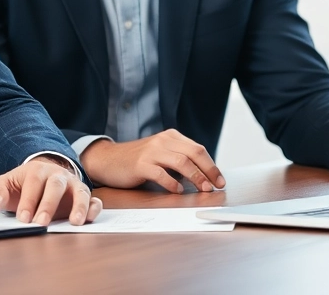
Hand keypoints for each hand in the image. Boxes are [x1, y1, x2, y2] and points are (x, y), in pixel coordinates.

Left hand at [0, 156, 101, 225]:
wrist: (40, 177)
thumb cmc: (21, 185)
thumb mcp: (5, 184)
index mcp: (36, 170)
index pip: (33, 184)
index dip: (28, 201)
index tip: (22, 219)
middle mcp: (57, 175)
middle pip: (55, 186)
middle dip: (48, 205)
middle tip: (41, 224)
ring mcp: (73, 184)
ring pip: (79, 191)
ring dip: (78, 206)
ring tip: (75, 223)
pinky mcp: (83, 195)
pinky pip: (94, 199)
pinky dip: (94, 208)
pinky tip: (89, 219)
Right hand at [81, 129, 225, 192]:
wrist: (108, 160)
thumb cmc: (137, 161)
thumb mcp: (161, 154)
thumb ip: (179, 159)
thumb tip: (204, 177)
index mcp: (171, 137)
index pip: (198, 149)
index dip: (212, 166)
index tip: (220, 180)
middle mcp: (163, 141)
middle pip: (194, 153)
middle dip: (209, 171)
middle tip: (216, 186)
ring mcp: (151, 151)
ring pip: (181, 162)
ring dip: (196, 177)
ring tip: (203, 189)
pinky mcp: (140, 164)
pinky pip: (161, 173)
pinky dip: (173, 183)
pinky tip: (178, 191)